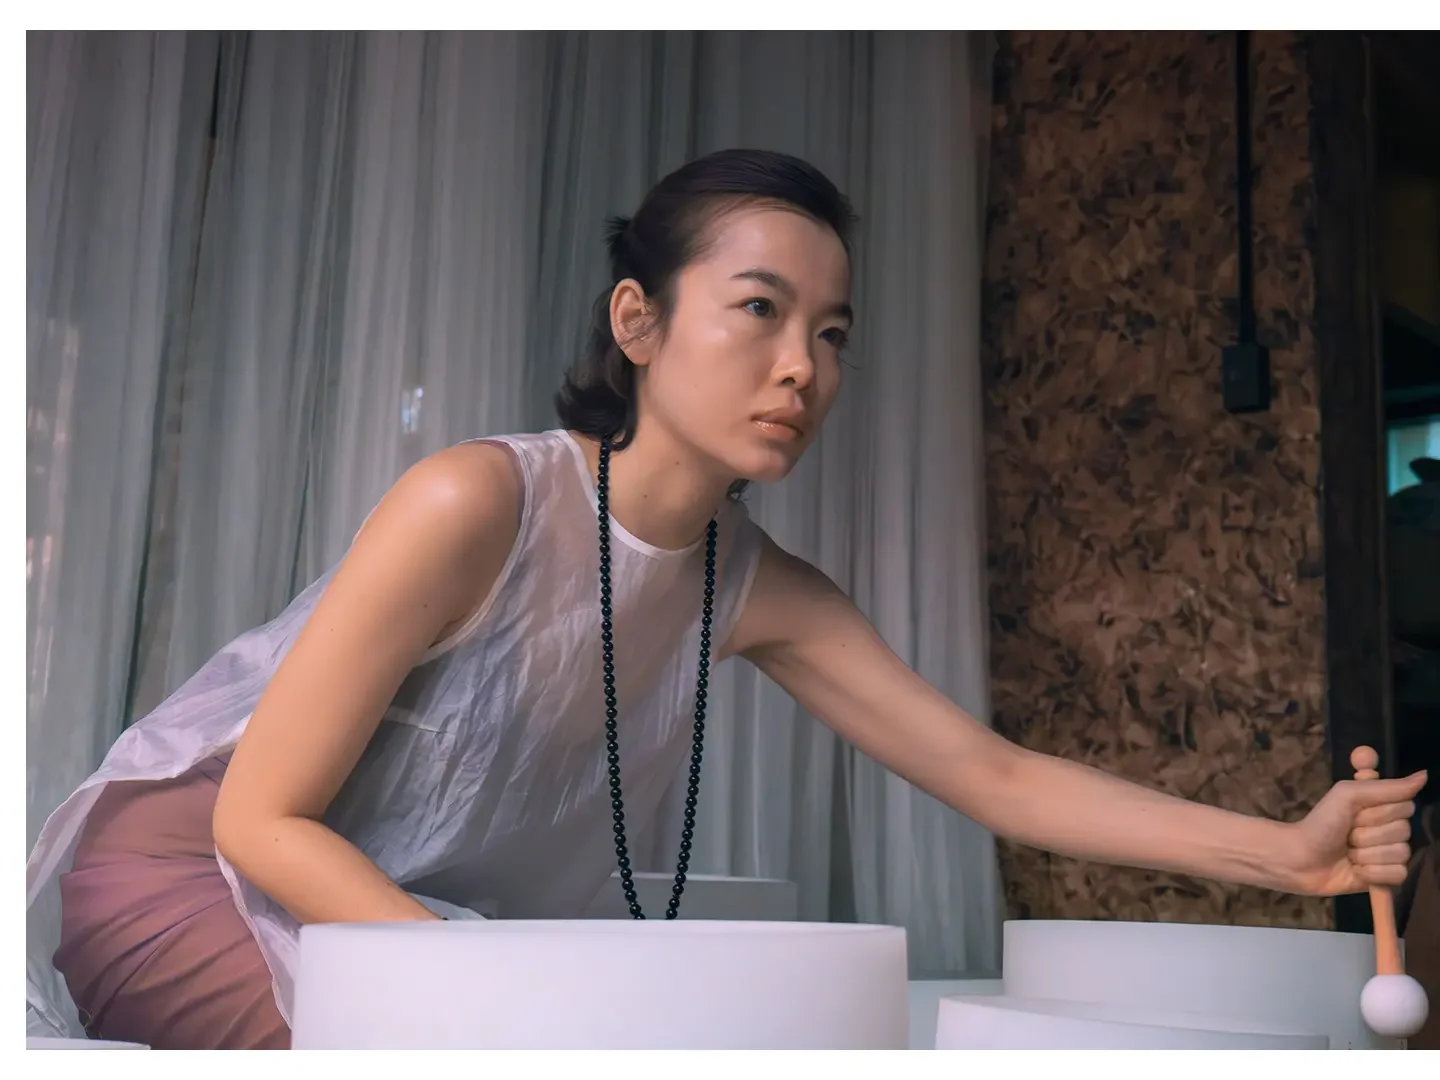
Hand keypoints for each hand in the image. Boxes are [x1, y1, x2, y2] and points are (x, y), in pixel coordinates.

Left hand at [1287, 768, 1427, 895]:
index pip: (1406, 806)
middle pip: (1404, 831)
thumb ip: (1385, 787)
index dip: (1380, 811)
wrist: (1300, 858)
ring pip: (1401, 854)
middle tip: (1347, 834)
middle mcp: (1390, 829)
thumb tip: (1424, 775)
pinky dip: (1372, 873)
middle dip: (1368, 834)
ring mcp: (1389, 854)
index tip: (1356, 811)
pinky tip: (1355, 869)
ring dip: (1367, 854)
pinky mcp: (1386, 878)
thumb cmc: (1321, 823)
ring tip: (1348, 852)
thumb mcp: (1347, 795)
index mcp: (1382, 807)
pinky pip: (1398, 874)